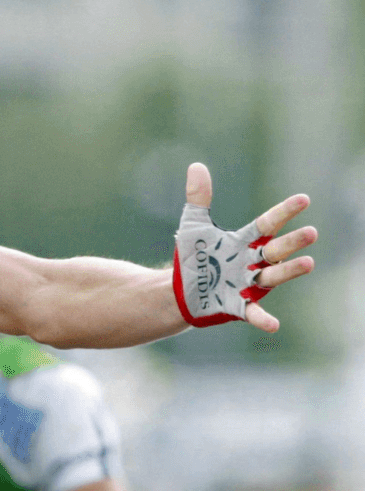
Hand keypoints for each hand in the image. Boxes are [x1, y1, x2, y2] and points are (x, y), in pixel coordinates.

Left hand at [179, 163, 315, 331]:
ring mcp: (247, 285)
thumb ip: (198, 198)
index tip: (304, 199)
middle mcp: (252, 262)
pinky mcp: (237, 306)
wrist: (178, 291)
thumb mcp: (194, 226)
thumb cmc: (194, 258)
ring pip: (272, 277)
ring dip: (289, 271)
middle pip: (276, 250)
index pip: (267, 224)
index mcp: (244, 242)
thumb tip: (196, 166)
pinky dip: (263, 319)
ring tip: (309, 263)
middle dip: (292, 243)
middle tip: (311, 233)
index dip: (284, 213)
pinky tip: (274, 325)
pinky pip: (253, 313)